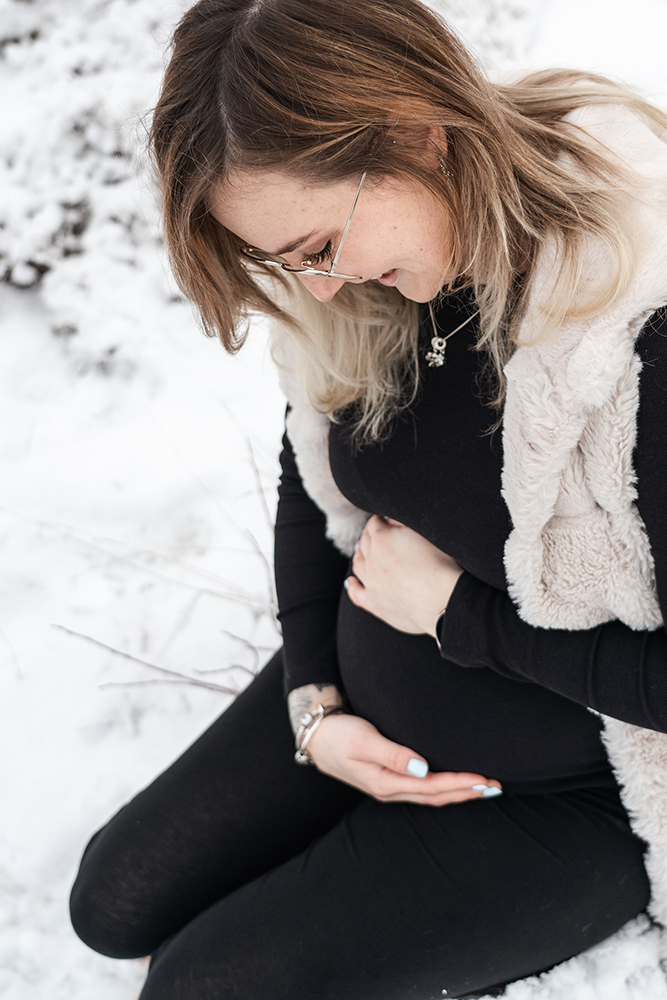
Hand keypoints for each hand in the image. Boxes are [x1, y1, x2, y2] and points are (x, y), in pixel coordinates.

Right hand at [308, 713, 501, 804]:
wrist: (313, 737)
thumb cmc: (338, 734)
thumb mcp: (363, 740)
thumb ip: (392, 754)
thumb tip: (422, 768)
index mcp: (385, 783)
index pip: (432, 786)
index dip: (460, 783)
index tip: (484, 779)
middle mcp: (390, 790)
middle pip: (436, 796)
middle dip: (467, 792)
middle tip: (496, 786)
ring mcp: (388, 787)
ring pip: (431, 796)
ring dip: (458, 792)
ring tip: (484, 788)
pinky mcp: (387, 780)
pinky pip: (422, 790)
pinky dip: (443, 788)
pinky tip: (453, 784)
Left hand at [346, 515, 462, 635]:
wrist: (444, 602)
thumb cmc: (441, 566)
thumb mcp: (425, 533)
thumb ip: (403, 523)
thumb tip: (390, 519)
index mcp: (382, 539)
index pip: (374, 523)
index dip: (380, 520)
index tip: (385, 520)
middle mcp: (371, 560)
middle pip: (364, 542)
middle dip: (370, 536)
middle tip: (378, 535)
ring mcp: (371, 583)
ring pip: (358, 565)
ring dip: (360, 556)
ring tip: (365, 552)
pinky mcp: (374, 604)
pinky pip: (356, 594)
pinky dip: (352, 586)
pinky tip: (351, 582)